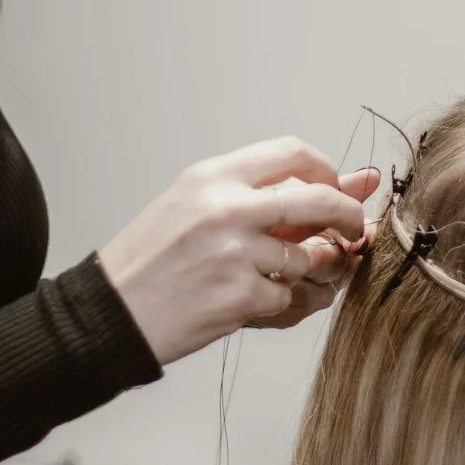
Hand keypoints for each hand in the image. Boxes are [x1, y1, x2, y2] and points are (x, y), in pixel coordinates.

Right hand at [101, 137, 373, 364]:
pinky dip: (279, 302)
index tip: (332, 189)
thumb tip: (352, 182)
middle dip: (348, 215)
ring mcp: (235, 252)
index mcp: (213, 177)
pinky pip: (288, 295)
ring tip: (276, 276)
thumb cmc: (152, 260)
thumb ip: (265, 195)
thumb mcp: (195, 207)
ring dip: (306, 271)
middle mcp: (226, 207)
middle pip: (320, 199)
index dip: (325, 171)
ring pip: (308, 256)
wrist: (111, 312)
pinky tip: (251, 301)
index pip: (293, 152)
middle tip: (354, 230)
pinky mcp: (240, 294)